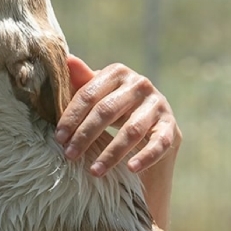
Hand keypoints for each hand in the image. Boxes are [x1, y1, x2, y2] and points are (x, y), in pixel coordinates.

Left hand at [54, 56, 180, 177]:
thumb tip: (67, 59)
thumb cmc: (116, 110)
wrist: (150, 129)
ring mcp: (159, 105)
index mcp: (118, 73)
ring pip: (132, 130)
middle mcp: (141, 84)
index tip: (59, 138)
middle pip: (107, 111)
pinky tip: (131, 168)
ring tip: (94, 171)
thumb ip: (83, 82)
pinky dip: (146, 157)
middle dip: (85, 135)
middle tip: (70, 156)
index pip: (89, 94)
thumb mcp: (99, 97)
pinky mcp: (171, 127)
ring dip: (111, 153)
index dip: (72, 117)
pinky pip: (160, 143)